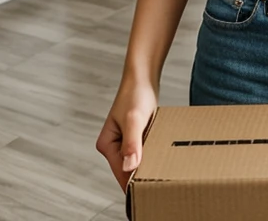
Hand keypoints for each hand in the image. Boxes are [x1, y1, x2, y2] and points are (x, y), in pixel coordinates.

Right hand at [96, 78, 158, 192]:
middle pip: (128, 169)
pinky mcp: (134, 136)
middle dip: (142, 174)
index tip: (149, 191)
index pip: (121, 173)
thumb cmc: (136, 93)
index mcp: (106, 144)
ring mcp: (123, 141)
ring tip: (162, 169)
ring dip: (148, 164)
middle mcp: (112, 145)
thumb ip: (131, 143)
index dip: (135, 182)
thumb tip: (129, 167)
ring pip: (137, 161)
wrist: (143, 76)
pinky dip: (151, 153)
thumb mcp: (134, 119)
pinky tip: (161, 154)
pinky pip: (143, 151)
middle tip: (160, 181)